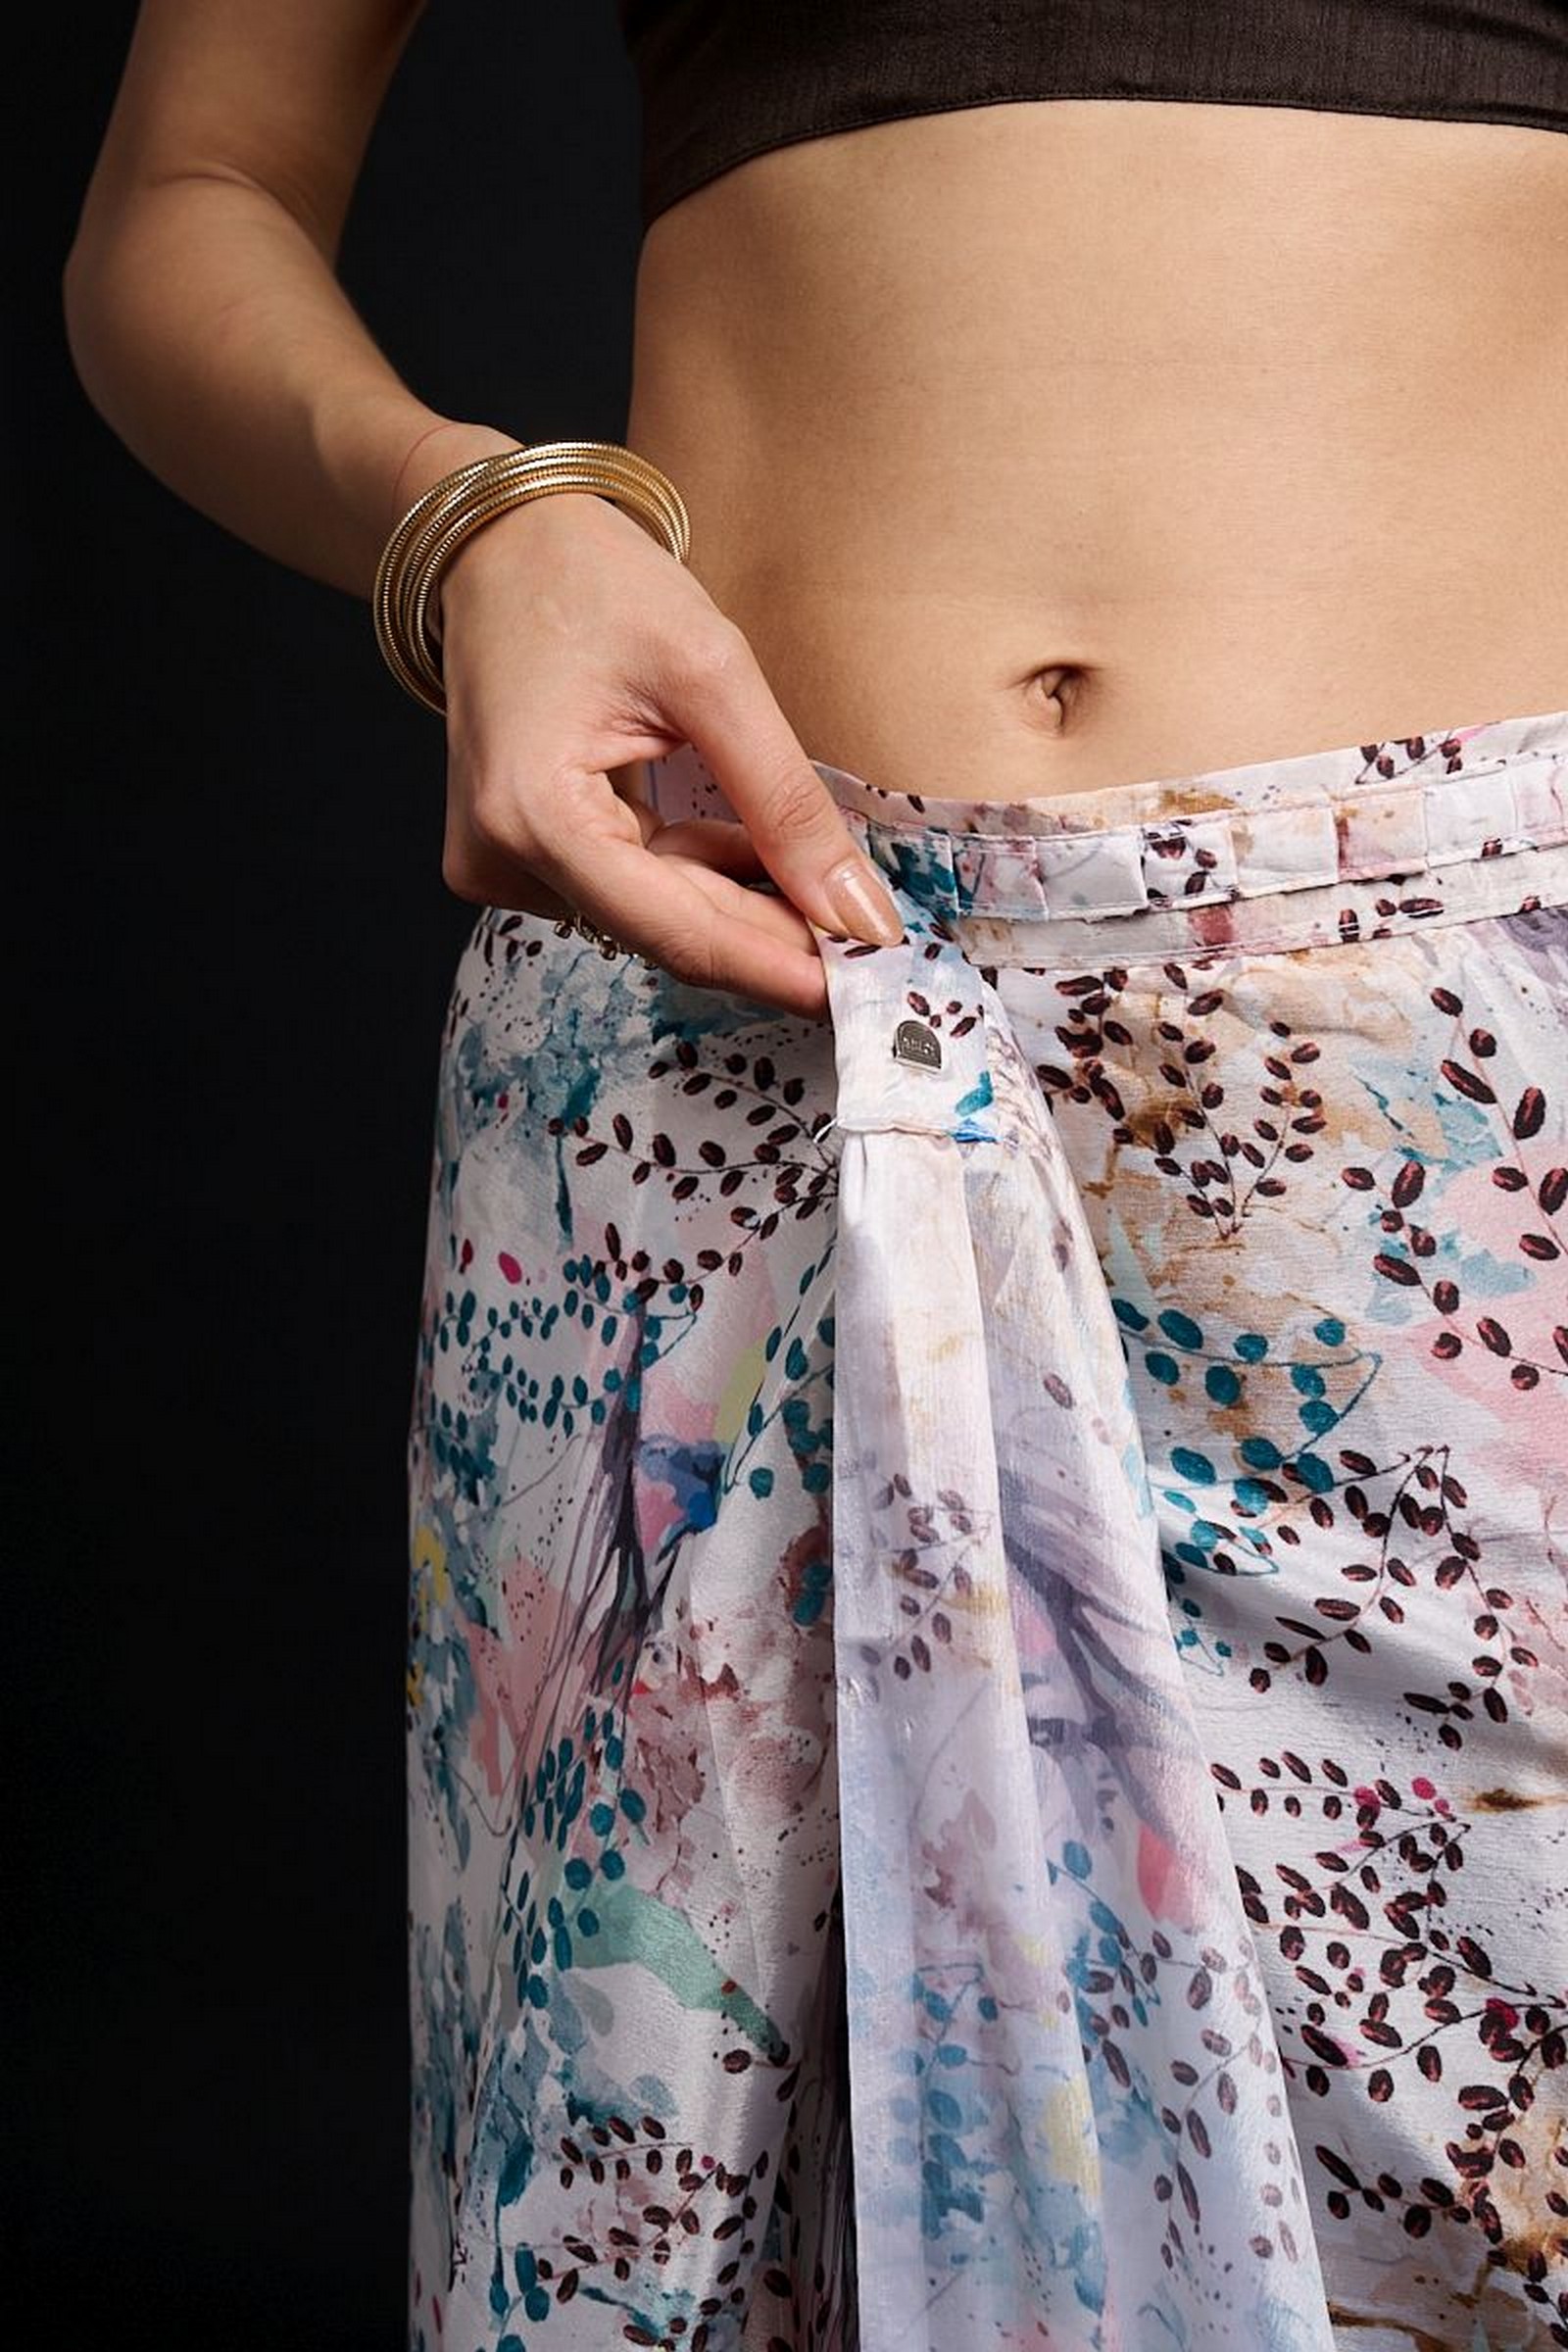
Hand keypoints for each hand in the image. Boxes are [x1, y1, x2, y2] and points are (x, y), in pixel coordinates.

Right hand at [431, 482, 904, 1020]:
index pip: (679, 933)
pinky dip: (693, 870)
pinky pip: (627, 887)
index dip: (779, 968)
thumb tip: (855, 913)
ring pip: (654, 915)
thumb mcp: (712, 675)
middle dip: (772, 937)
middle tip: (868, 946)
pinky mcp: (515, 852)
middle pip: (668, 933)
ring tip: (810, 870)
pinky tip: (742, 843)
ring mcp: (500, 861)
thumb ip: (785, 803)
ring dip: (737, 895)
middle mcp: (502, 859)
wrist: (497, 542)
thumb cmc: (591, 582)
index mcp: (535, 816)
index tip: (864, 993)